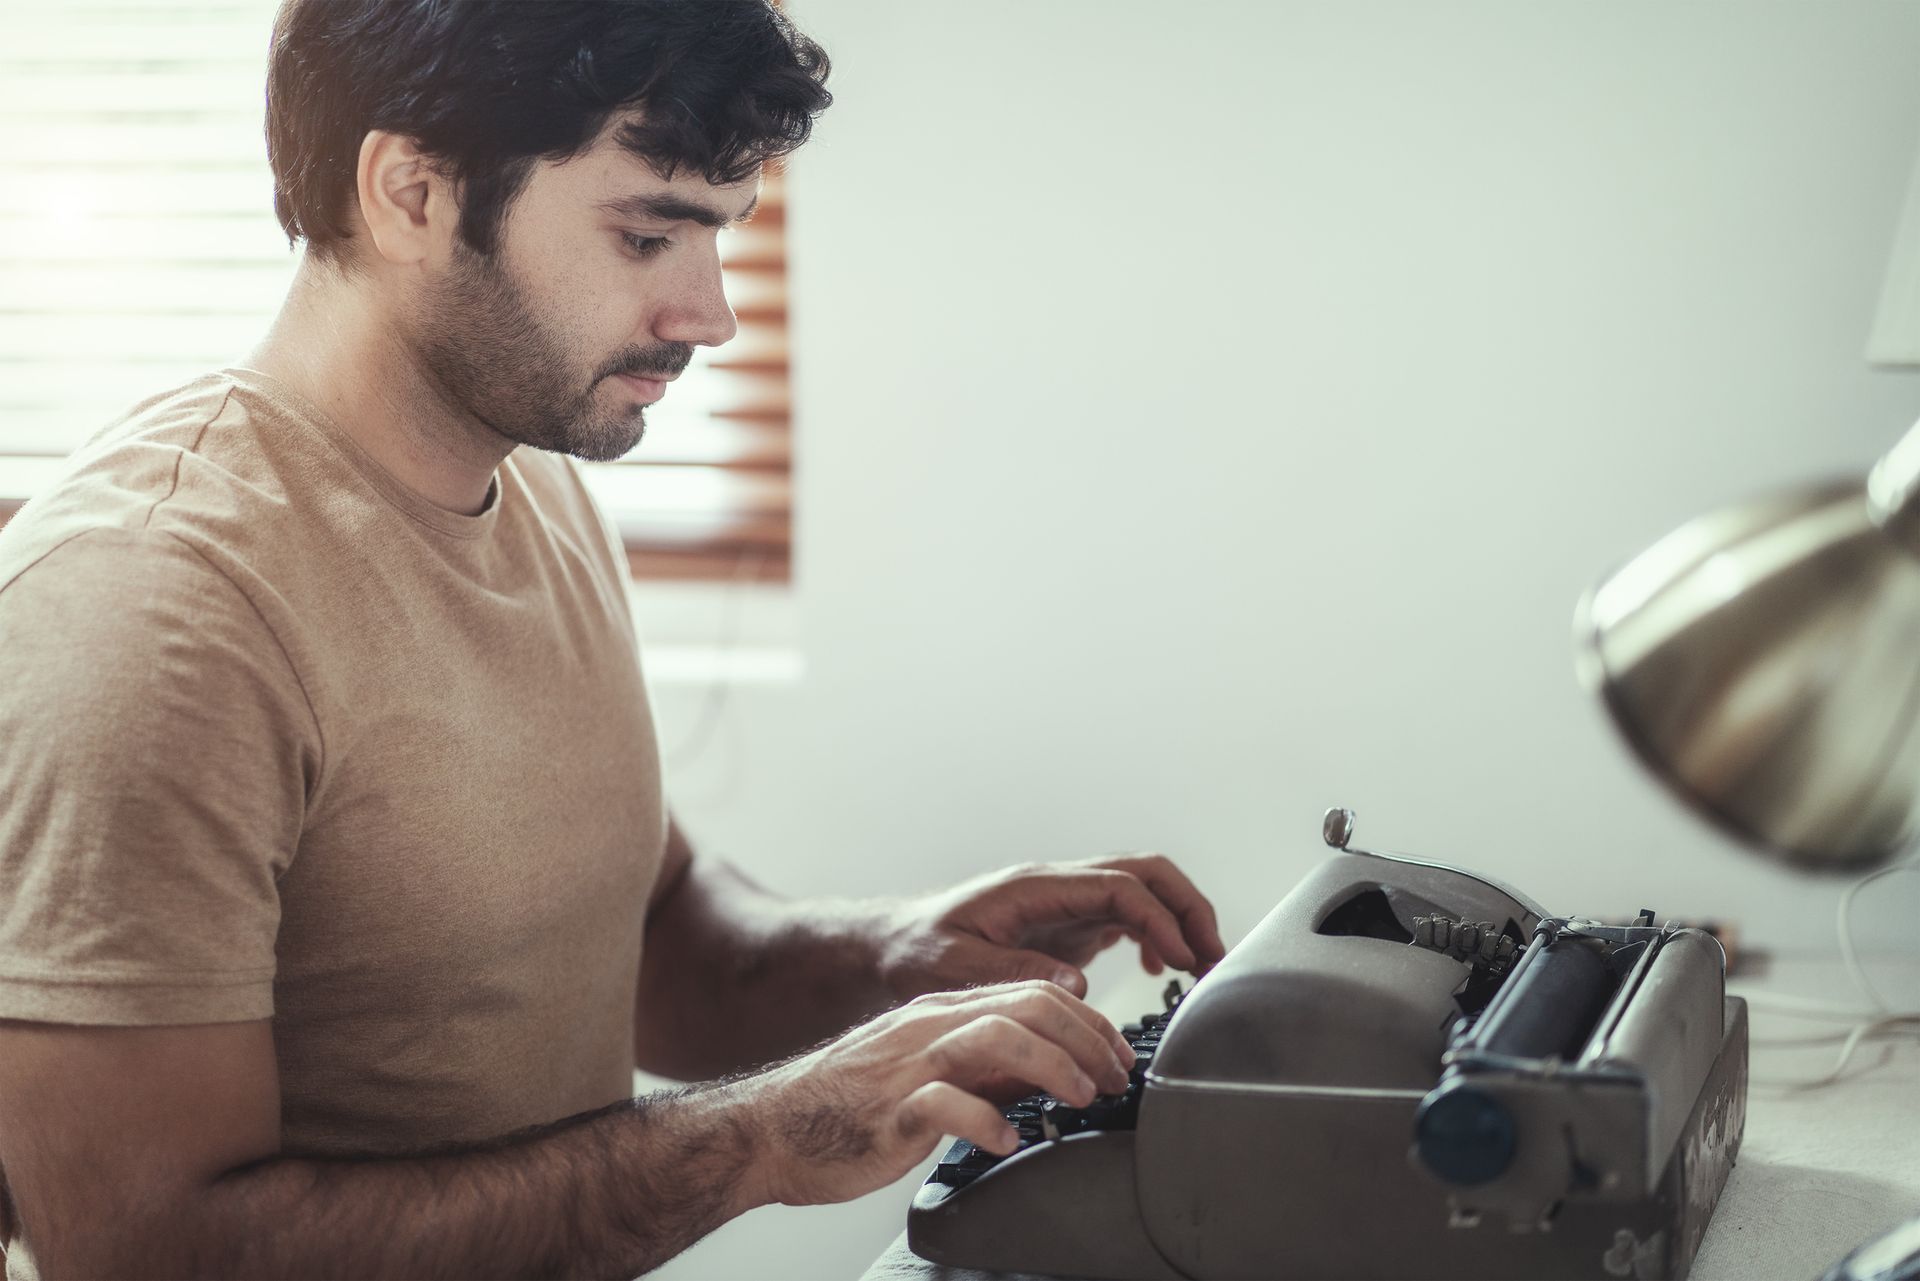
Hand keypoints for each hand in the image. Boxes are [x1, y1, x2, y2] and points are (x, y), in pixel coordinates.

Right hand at [741, 980, 1135, 1205]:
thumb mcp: (927, 1072)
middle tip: (1115, 1078)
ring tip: (1079, 1099)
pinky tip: (1008, 1141)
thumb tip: (1049, 1076)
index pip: (1031, 993)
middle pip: (1025, 1004)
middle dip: (1085, 1039)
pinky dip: (987, 1121)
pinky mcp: (887, 1111)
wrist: (767, 1130)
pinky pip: (945, 1105)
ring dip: (1051, 1065)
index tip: (1117, 1054)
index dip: (1087, 1020)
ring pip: (994, 1037)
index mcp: (940, 1013)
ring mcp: (907, 1065)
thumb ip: (983, 1068)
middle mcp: (928, 1027)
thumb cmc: (847, 1107)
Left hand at [878, 853, 1226, 999]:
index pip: (1119, 886)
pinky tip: (1164, 971)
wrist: (892, 946)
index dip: (1159, 919)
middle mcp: (1059, 887)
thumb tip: (1076, 982)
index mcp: (1036, 887)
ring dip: (1180, 921)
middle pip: (1146, 874)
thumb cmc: (915, 952)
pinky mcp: (1068, 925)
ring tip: (1204, 967)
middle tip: (1215, 957)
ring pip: (1143, 892)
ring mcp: (1067, 903)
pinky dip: (1158, 936)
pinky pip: (1128, 917)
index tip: (1182, 959)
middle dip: (1188, 907)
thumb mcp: (953, 965)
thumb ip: (1013, 970)